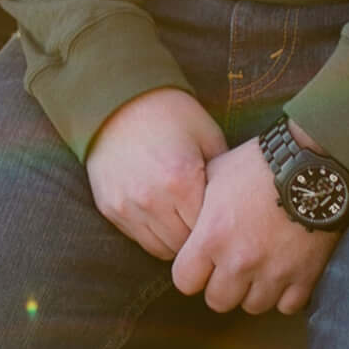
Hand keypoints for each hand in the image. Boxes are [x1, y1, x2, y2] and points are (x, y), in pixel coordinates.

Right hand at [85, 86, 225, 261]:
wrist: (118, 100)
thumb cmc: (170, 115)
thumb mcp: (207, 136)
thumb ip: (223, 176)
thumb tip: (238, 207)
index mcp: (181, 181)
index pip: (208, 231)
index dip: (219, 228)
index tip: (225, 222)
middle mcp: (151, 199)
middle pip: (185, 245)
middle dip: (199, 239)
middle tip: (208, 226)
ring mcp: (127, 207)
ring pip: (161, 249)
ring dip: (176, 241)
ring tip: (186, 223)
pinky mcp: (110, 208)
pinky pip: (138, 238)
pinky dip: (154, 234)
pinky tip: (163, 215)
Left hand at [171, 137, 336, 316]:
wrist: (312, 163)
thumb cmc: (260, 164)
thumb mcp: (216, 174)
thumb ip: (196, 205)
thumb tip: (187, 223)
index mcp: (212, 237)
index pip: (185, 281)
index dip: (191, 273)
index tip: (201, 264)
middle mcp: (240, 261)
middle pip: (218, 301)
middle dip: (220, 286)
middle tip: (230, 268)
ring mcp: (274, 272)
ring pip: (252, 306)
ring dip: (252, 291)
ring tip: (258, 270)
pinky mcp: (305, 276)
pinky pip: (287, 306)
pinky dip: (284, 294)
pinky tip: (282, 274)